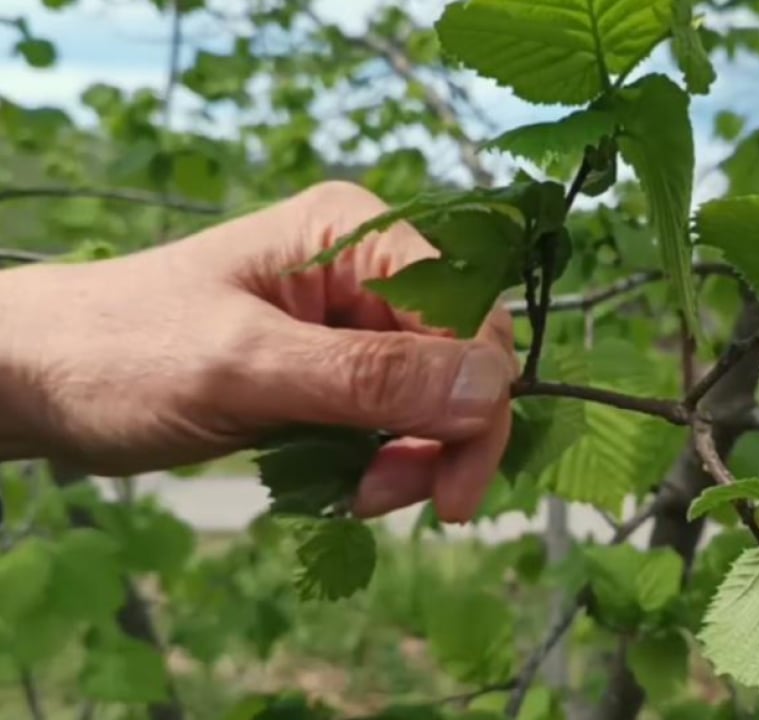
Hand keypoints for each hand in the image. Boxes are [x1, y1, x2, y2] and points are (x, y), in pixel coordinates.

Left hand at [0, 181, 517, 520]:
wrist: (38, 380)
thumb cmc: (125, 355)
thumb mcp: (246, 367)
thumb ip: (369, 376)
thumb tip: (491, 388)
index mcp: (358, 233)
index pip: (469, 314)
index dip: (478, 399)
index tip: (452, 487)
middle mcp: (371, 268)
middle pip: (463, 357)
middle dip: (446, 436)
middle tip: (404, 503)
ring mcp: (354, 319)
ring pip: (437, 396)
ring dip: (416, 456)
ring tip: (361, 498)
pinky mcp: (336, 367)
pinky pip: (396, 417)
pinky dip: (386, 460)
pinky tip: (350, 487)